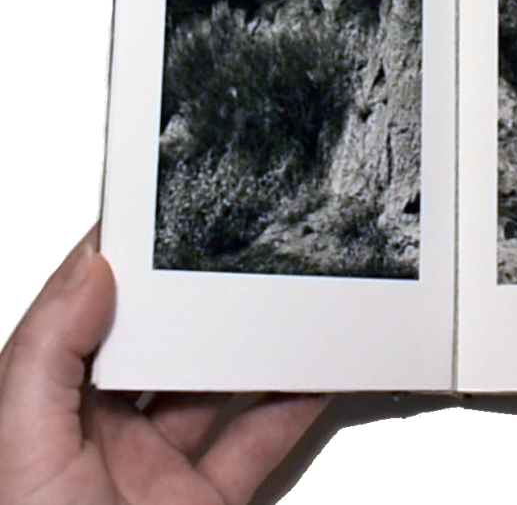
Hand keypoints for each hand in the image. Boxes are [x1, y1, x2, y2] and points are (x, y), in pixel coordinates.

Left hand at [0, 227, 328, 504]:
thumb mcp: (21, 456)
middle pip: (167, 347)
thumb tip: (91, 270)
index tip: (163, 214)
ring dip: (262, 349)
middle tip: (247, 255)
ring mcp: (159, 470)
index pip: (86, 317)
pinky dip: (292, 406)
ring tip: (294, 304)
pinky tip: (314, 375)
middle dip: (209, 303)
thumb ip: (47, 358)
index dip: (123, 264)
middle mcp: (101, 436)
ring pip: (222, 390)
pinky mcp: (208, 502)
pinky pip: (259, 441)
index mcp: (44, 414)